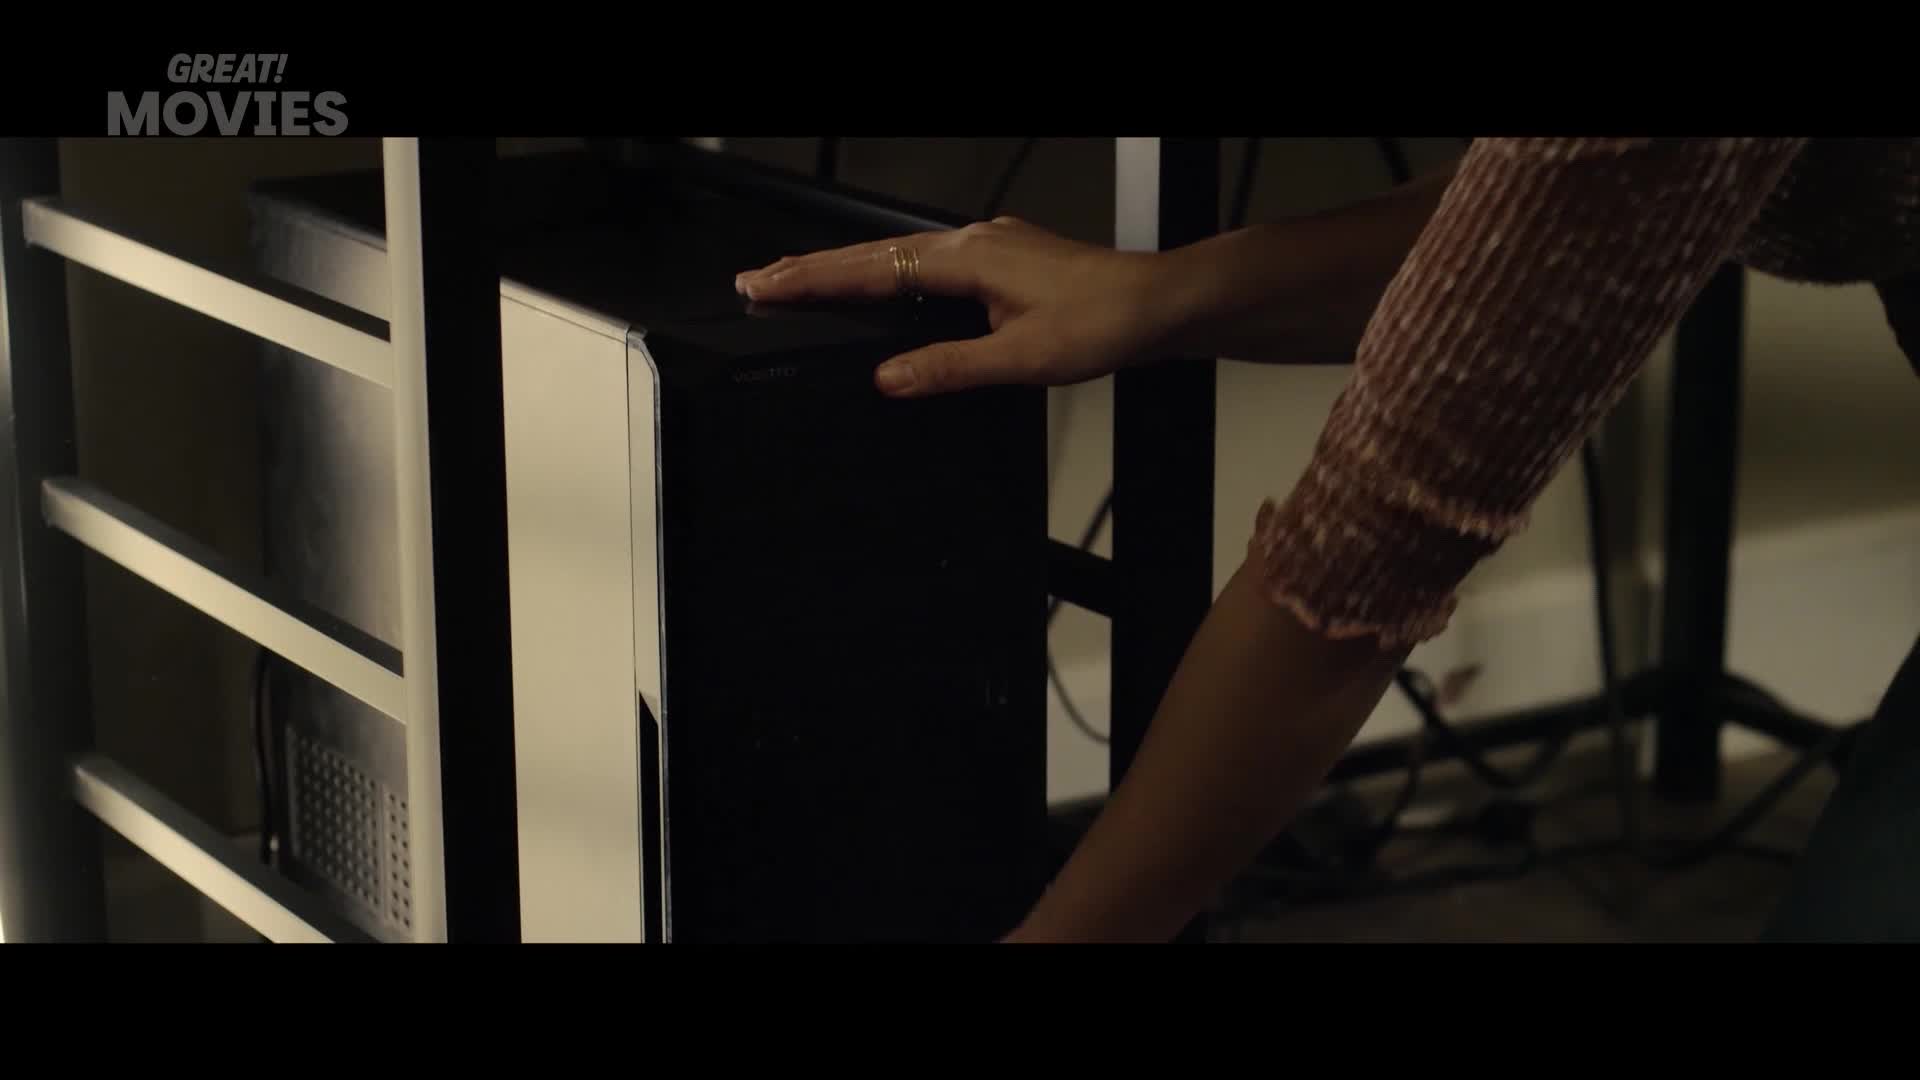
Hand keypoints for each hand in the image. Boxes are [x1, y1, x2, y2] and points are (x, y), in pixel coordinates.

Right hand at [735, 217, 1175, 397]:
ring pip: (899, 258)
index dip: (810, 280)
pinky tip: (885, 294)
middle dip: (812, 269)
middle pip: (874, 256)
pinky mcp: (1003, 265)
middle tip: (758, 280)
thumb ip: (948, 368)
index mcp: (968, 259)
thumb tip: (889, 380)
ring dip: (848, 272)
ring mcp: (989, 251)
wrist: (1161, 306)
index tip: (762, 285)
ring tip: (801, 284)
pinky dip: (890, 278)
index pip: (869, 271)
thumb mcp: (1022, 359)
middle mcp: (973, 245)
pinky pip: (928, 267)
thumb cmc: (1106, 321)